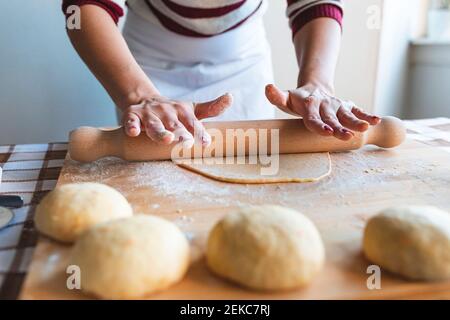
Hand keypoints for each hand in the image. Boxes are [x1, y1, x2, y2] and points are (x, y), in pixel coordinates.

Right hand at [122, 93, 232, 146]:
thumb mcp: (192, 109)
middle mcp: (167, 111)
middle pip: (175, 125)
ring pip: (154, 125)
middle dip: (181, 134)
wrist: (144, 100)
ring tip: (167, 139)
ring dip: (160, 132)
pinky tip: (132, 133)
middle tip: (186, 143)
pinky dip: (131, 126)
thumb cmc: (173, 112)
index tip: (205, 143)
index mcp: (183, 111)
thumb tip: (231, 97)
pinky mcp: (133, 115)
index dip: (199, 133)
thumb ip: (212, 108)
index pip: (193, 124)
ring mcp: (150, 114)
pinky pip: (131, 121)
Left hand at [265, 84, 380, 140]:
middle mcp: (325, 105)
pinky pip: (357, 110)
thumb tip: (267, 87)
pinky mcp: (346, 106)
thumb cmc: (297, 101)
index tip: (326, 131)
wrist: (315, 88)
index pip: (313, 117)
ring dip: (356, 122)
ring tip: (365, 128)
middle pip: (332, 118)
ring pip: (347, 115)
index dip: (319, 125)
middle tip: (346, 136)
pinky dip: (367, 115)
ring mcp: (337, 106)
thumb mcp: (285, 99)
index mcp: (309, 105)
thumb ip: (277, 96)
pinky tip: (376, 121)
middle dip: (339, 127)